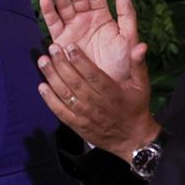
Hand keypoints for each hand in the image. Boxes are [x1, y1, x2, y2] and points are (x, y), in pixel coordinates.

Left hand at [37, 43, 158, 156]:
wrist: (132, 139)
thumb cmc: (136, 108)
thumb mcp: (142, 85)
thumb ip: (138, 64)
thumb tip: (141, 45)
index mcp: (111, 92)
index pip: (93, 74)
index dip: (80, 60)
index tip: (69, 46)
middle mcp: (96, 103)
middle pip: (75, 82)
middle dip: (61, 64)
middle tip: (51, 49)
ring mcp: (85, 115)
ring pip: (66, 94)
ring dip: (52, 78)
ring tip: (43, 62)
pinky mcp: (77, 125)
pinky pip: (61, 112)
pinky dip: (50, 100)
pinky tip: (41, 87)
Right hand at [38, 0, 148, 81]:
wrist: (108, 90)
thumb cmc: (122, 66)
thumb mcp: (129, 39)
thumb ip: (128, 17)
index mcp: (103, 18)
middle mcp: (86, 21)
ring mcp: (72, 29)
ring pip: (64, 6)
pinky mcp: (60, 41)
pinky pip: (53, 24)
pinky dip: (48, 11)